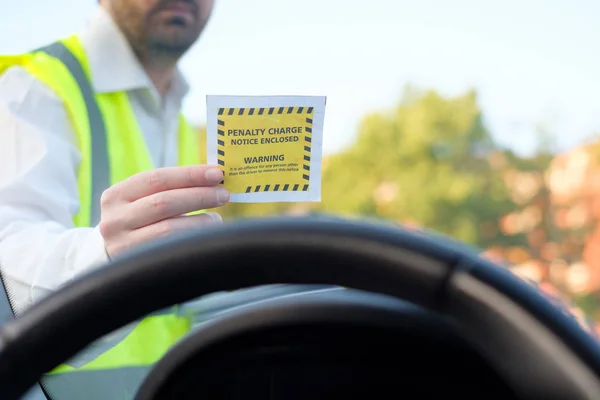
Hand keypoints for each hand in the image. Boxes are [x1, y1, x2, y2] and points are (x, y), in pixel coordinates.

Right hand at [98, 165, 228, 257]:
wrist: (110, 260)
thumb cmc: (137, 224)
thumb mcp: (140, 203)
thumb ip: (168, 190)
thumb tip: (212, 179)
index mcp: (116, 196)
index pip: (157, 179)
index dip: (189, 174)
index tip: (216, 173)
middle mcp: (114, 220)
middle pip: (164, 202)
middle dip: (199, 196)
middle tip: (223, 194)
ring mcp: (122, 245)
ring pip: (169, 229)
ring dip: (200, 221)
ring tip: (216, 218)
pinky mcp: (135, 265)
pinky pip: (171, 250)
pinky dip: (192, 240)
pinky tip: (206, 237)